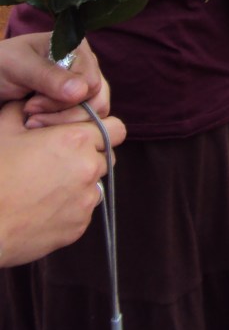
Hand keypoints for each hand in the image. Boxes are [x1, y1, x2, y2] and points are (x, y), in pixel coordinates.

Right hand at [0, 100, 125, 266]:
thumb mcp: (4, 129)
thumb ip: (25, 109)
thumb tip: (30, 102)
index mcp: (76, 140)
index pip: (115, 128)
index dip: (101, 130)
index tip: (83, 136)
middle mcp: (88, 168)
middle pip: (106, 157)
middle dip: (89, 156)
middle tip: (59, 161)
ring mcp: (86, 200)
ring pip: (95, 185)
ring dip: (80, 183)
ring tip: (47, 186)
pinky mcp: (79, 226)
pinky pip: (83, 211)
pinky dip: (69, 208)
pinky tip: (43, 207)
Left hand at [1, 35, 109, 124]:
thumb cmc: (0, 66)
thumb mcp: (19, 66)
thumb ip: (49, 76)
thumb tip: (82, 91)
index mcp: (77, 49)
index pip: (91, 82)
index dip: (65, 99)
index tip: (33, 104)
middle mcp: (85, 68)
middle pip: (96, 100)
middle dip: (63, 113)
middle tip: (30, 115)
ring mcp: (81, 88)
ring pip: (92, 115)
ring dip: (61, 123)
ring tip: (31, 121)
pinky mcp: (73, 106)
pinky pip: (81, 123)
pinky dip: (60, 129)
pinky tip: (37, 125)